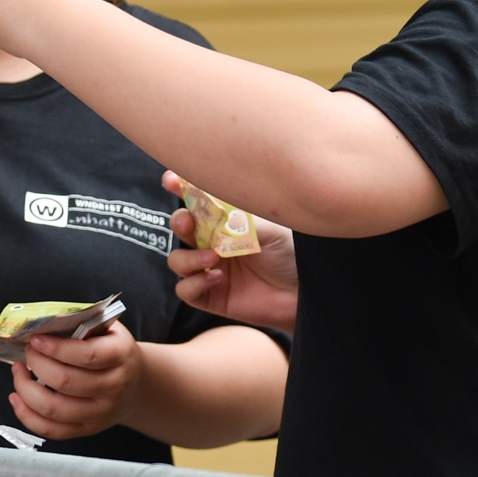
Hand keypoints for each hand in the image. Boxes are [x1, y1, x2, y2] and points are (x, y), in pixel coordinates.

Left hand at [9, 322, 141, 440]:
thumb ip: (79, 324)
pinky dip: (27, 415)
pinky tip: (17, 397)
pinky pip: (51, 430)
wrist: (135, 384)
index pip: (86, 355)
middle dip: (37, 364)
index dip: (56, 348)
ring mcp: (100, 413)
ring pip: (53, 408)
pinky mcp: (87, 430)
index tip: (36, 340)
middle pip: (65, 382)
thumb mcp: (106, 330)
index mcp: (120, 356)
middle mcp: (113, 388)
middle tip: (28, 352)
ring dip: (25, 389)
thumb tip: (41, 326)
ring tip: (18, 371)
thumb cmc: (112, 350)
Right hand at [164, 172, 298, 329]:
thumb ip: (236, 220)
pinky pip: (184, 289)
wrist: (307, 293)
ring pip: (177, 261)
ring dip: (188, 258)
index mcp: (229, 221)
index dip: (181, 189)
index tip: (170, 180)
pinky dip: (194, 283)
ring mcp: (211, 270)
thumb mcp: (269, 229)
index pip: (199, 202)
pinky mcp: (211, 296)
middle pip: (181, 228)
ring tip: (213, 259)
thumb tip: (209, 211)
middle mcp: (216, 243)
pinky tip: (217, 279)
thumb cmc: (293, 256)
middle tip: (188, 222)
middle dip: (179, 222)